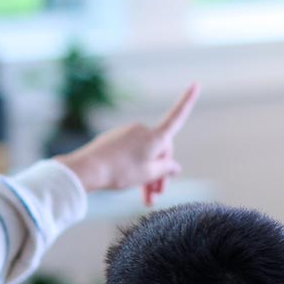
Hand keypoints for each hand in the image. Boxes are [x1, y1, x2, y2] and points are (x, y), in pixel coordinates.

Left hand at [57, 83, 197, 203]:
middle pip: (160, 151)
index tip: (195, 84)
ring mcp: (127, 133)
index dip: (188, 101)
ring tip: (145, 199)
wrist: (88, 169)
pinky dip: (134, 168)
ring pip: (144, 155)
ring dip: (147, 175)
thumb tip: (175, 166)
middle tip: (156, 195)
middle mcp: (143, 130)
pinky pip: (130, 153)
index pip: (177, 117)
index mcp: (156, 136)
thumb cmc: (121, 171)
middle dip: (161, 173)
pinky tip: (128, 183)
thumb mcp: (148, 174)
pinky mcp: (114, 139)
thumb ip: (166, 169)